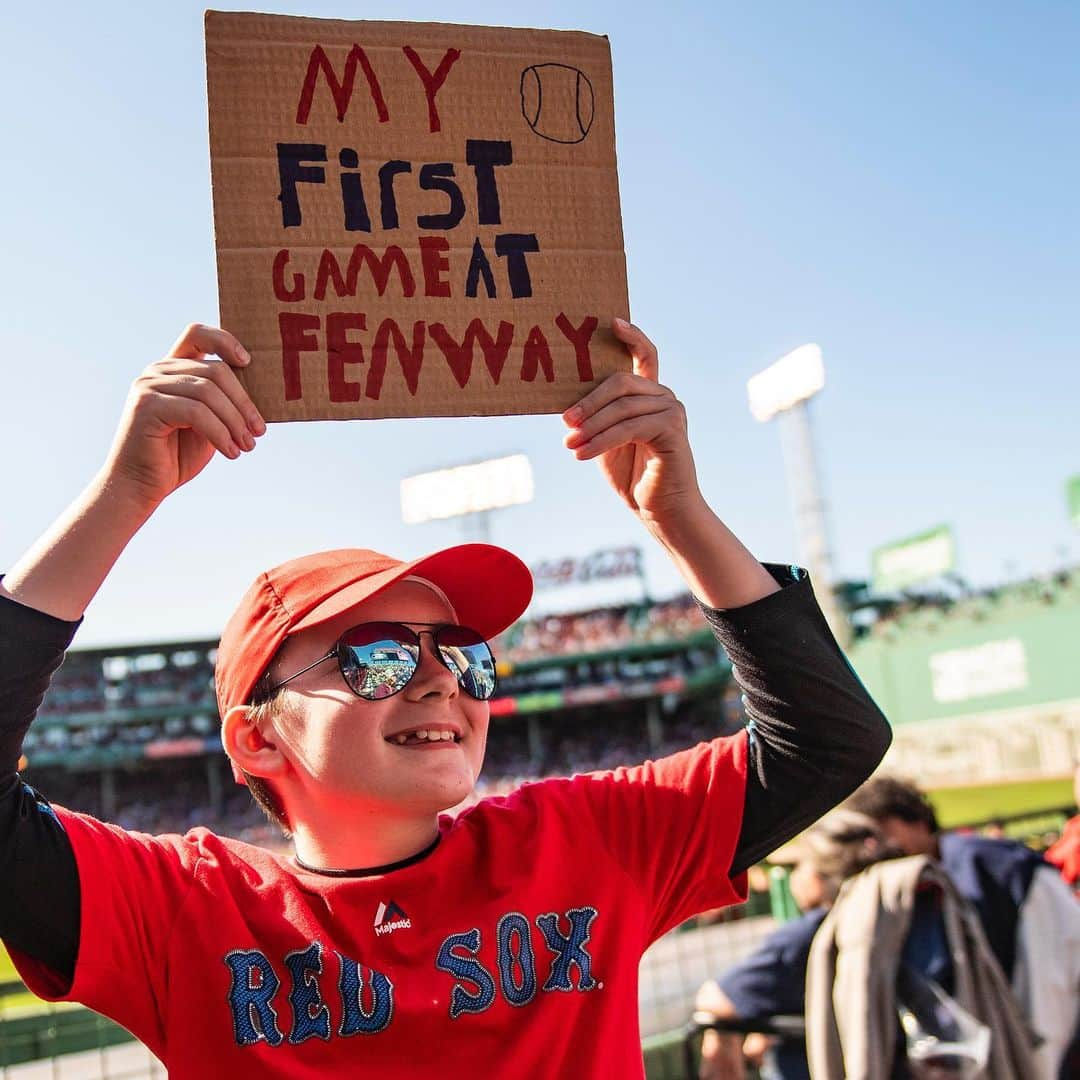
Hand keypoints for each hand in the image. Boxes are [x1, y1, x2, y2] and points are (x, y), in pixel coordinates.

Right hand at [102, 324, 264, 507]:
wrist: (142, 485)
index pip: (197, 334)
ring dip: (235, 421)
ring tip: (246, 446)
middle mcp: (158, 371)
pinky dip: (220, 433)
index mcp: (173, 368)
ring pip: (209, 391)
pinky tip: (230, 452)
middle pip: (215, 370)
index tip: (248, 362)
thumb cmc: (177, 455)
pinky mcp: (147, 406)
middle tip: (258, 432)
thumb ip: (223, 403)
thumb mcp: (209, 424)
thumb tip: (262, 392)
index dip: (225, 341)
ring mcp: (149, 386)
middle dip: (244, 403)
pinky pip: (196, 412)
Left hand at [562, 319, 701, 529]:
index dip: (631, 335)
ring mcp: (672, 410)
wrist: (658, 508)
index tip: (610, 320)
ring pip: (622, 407)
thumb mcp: (604, 439)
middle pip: (621, 381)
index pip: (644, 354)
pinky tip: (583, 455)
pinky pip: (630, 427)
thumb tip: (565, 408)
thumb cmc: (630, 473)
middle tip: (565, 422)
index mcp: (648, 393)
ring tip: (570, 445)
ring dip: (591, 426)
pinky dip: (602, 441)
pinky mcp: (673, 429)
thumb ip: (595, 417)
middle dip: (588, 401)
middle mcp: (664, 396)